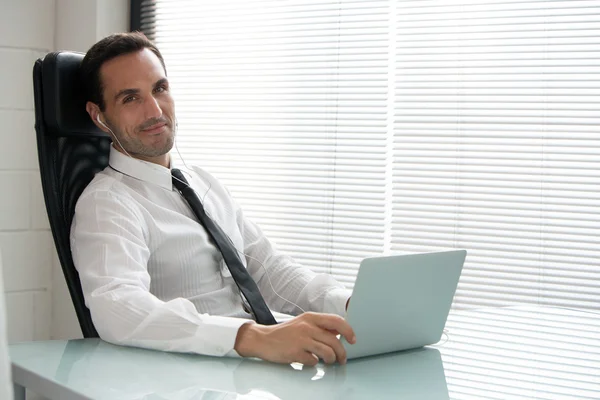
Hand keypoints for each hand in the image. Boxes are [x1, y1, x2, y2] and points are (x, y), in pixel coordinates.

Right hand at [234, 312, 355, 365]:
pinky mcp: (295, 352)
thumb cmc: (284, 333)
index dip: (348, 331)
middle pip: (335, 341)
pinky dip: (314, 364)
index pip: (337, 321)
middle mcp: (307, 326)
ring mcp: (301, 339)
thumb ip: (319, 326)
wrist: (262, 339)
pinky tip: (309, 361)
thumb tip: (340, 333)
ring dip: (330, 360)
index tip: (352, 340)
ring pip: (327, 352)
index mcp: (311, 317)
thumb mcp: (303, 323)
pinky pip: (313, 361)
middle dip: (342, 353)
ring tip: (328, 361)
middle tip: (342, 358)